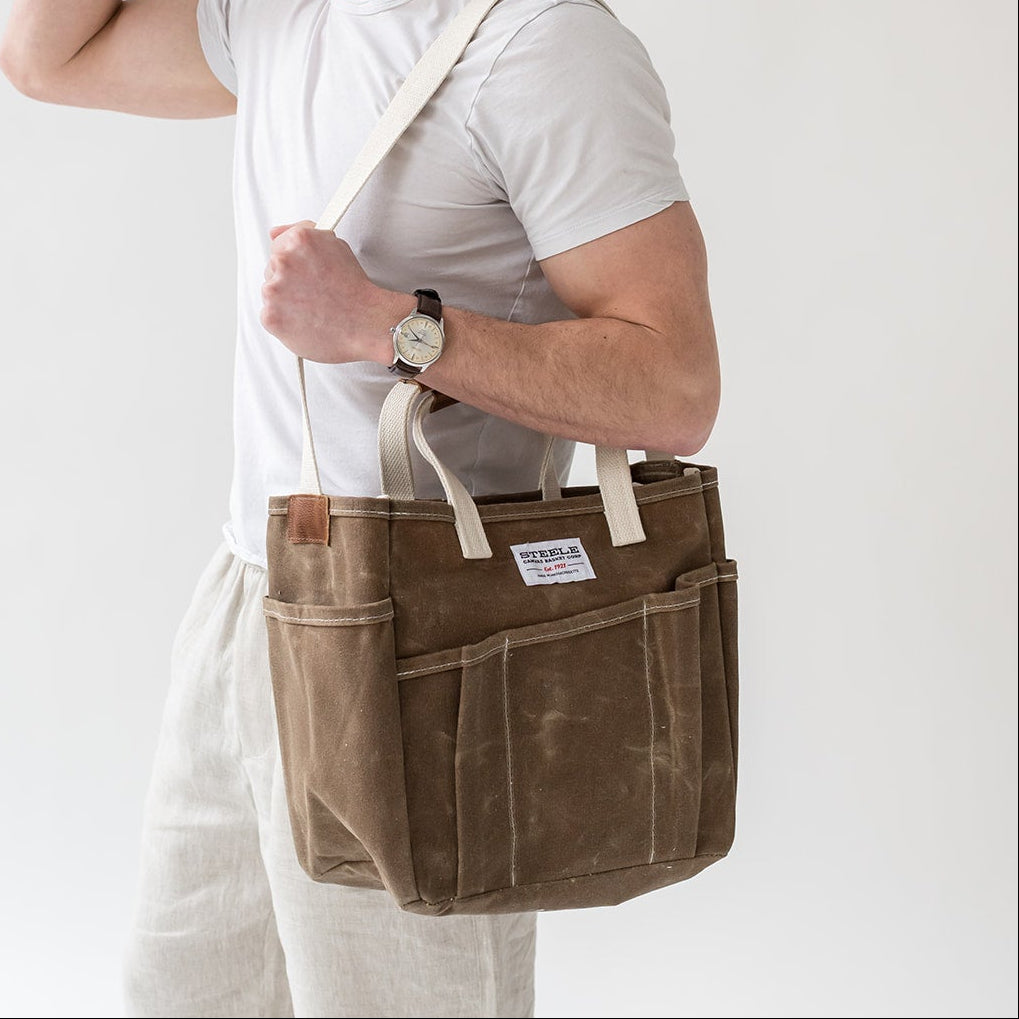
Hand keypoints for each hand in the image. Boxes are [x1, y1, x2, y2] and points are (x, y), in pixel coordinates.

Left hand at [260, 220, 400, 363]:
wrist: (365, 324)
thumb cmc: (354, 289)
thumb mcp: (335, 247)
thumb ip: (302, 233)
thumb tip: (275, 232)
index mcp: (298, 241)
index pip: (278, 244)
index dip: (294, 261)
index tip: (305, 272)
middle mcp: (283, 261)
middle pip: (273, 269)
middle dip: (290, 281)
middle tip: (315, 293)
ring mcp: (273, 290)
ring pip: (271, 293)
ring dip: (286, 300)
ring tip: (313, 308)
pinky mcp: (270, 316)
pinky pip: (270, 315)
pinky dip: (284, 320)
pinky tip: (306, 320)